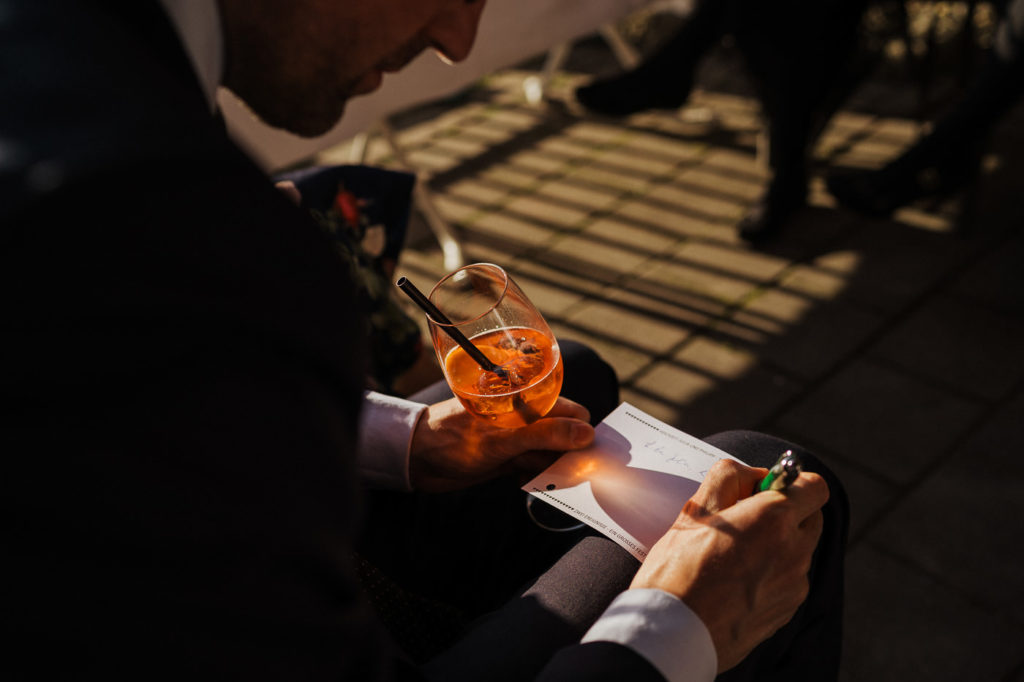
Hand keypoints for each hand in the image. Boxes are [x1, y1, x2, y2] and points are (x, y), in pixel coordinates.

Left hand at [408, 396, 593, 492]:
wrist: (414, 459)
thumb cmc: (453, 440)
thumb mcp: (502, 439)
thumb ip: (545, 434)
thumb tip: (588, 433)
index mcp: (528, 401)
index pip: (573, 413)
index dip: (583, 434)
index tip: (589, 459)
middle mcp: (527, 417)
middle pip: (565, 436)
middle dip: (567, 457)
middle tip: (551, 471)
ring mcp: (517, 438)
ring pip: (549, 455)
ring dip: (547, 470)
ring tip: (524, 474)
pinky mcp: (507, 458)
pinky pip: (532, 469)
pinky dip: (531, 478)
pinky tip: (515, 482)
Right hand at [630, 459, 827, 672]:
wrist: (675, 633)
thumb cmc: (679, 571)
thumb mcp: (695, 511)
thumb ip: (729, 477)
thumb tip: (754, 474)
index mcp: (774, 519)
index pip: (814, 486)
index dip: (791, 482)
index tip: (765, 489)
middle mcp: (794, 551)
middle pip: (810, 518)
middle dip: (785, 513)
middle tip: (745, 520)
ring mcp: (794, 585)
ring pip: (797, 551)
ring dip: (776, 546)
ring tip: (731, 558)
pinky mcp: (787, 612)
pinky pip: (788, 581)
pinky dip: (770, 575)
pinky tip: (735, 583)